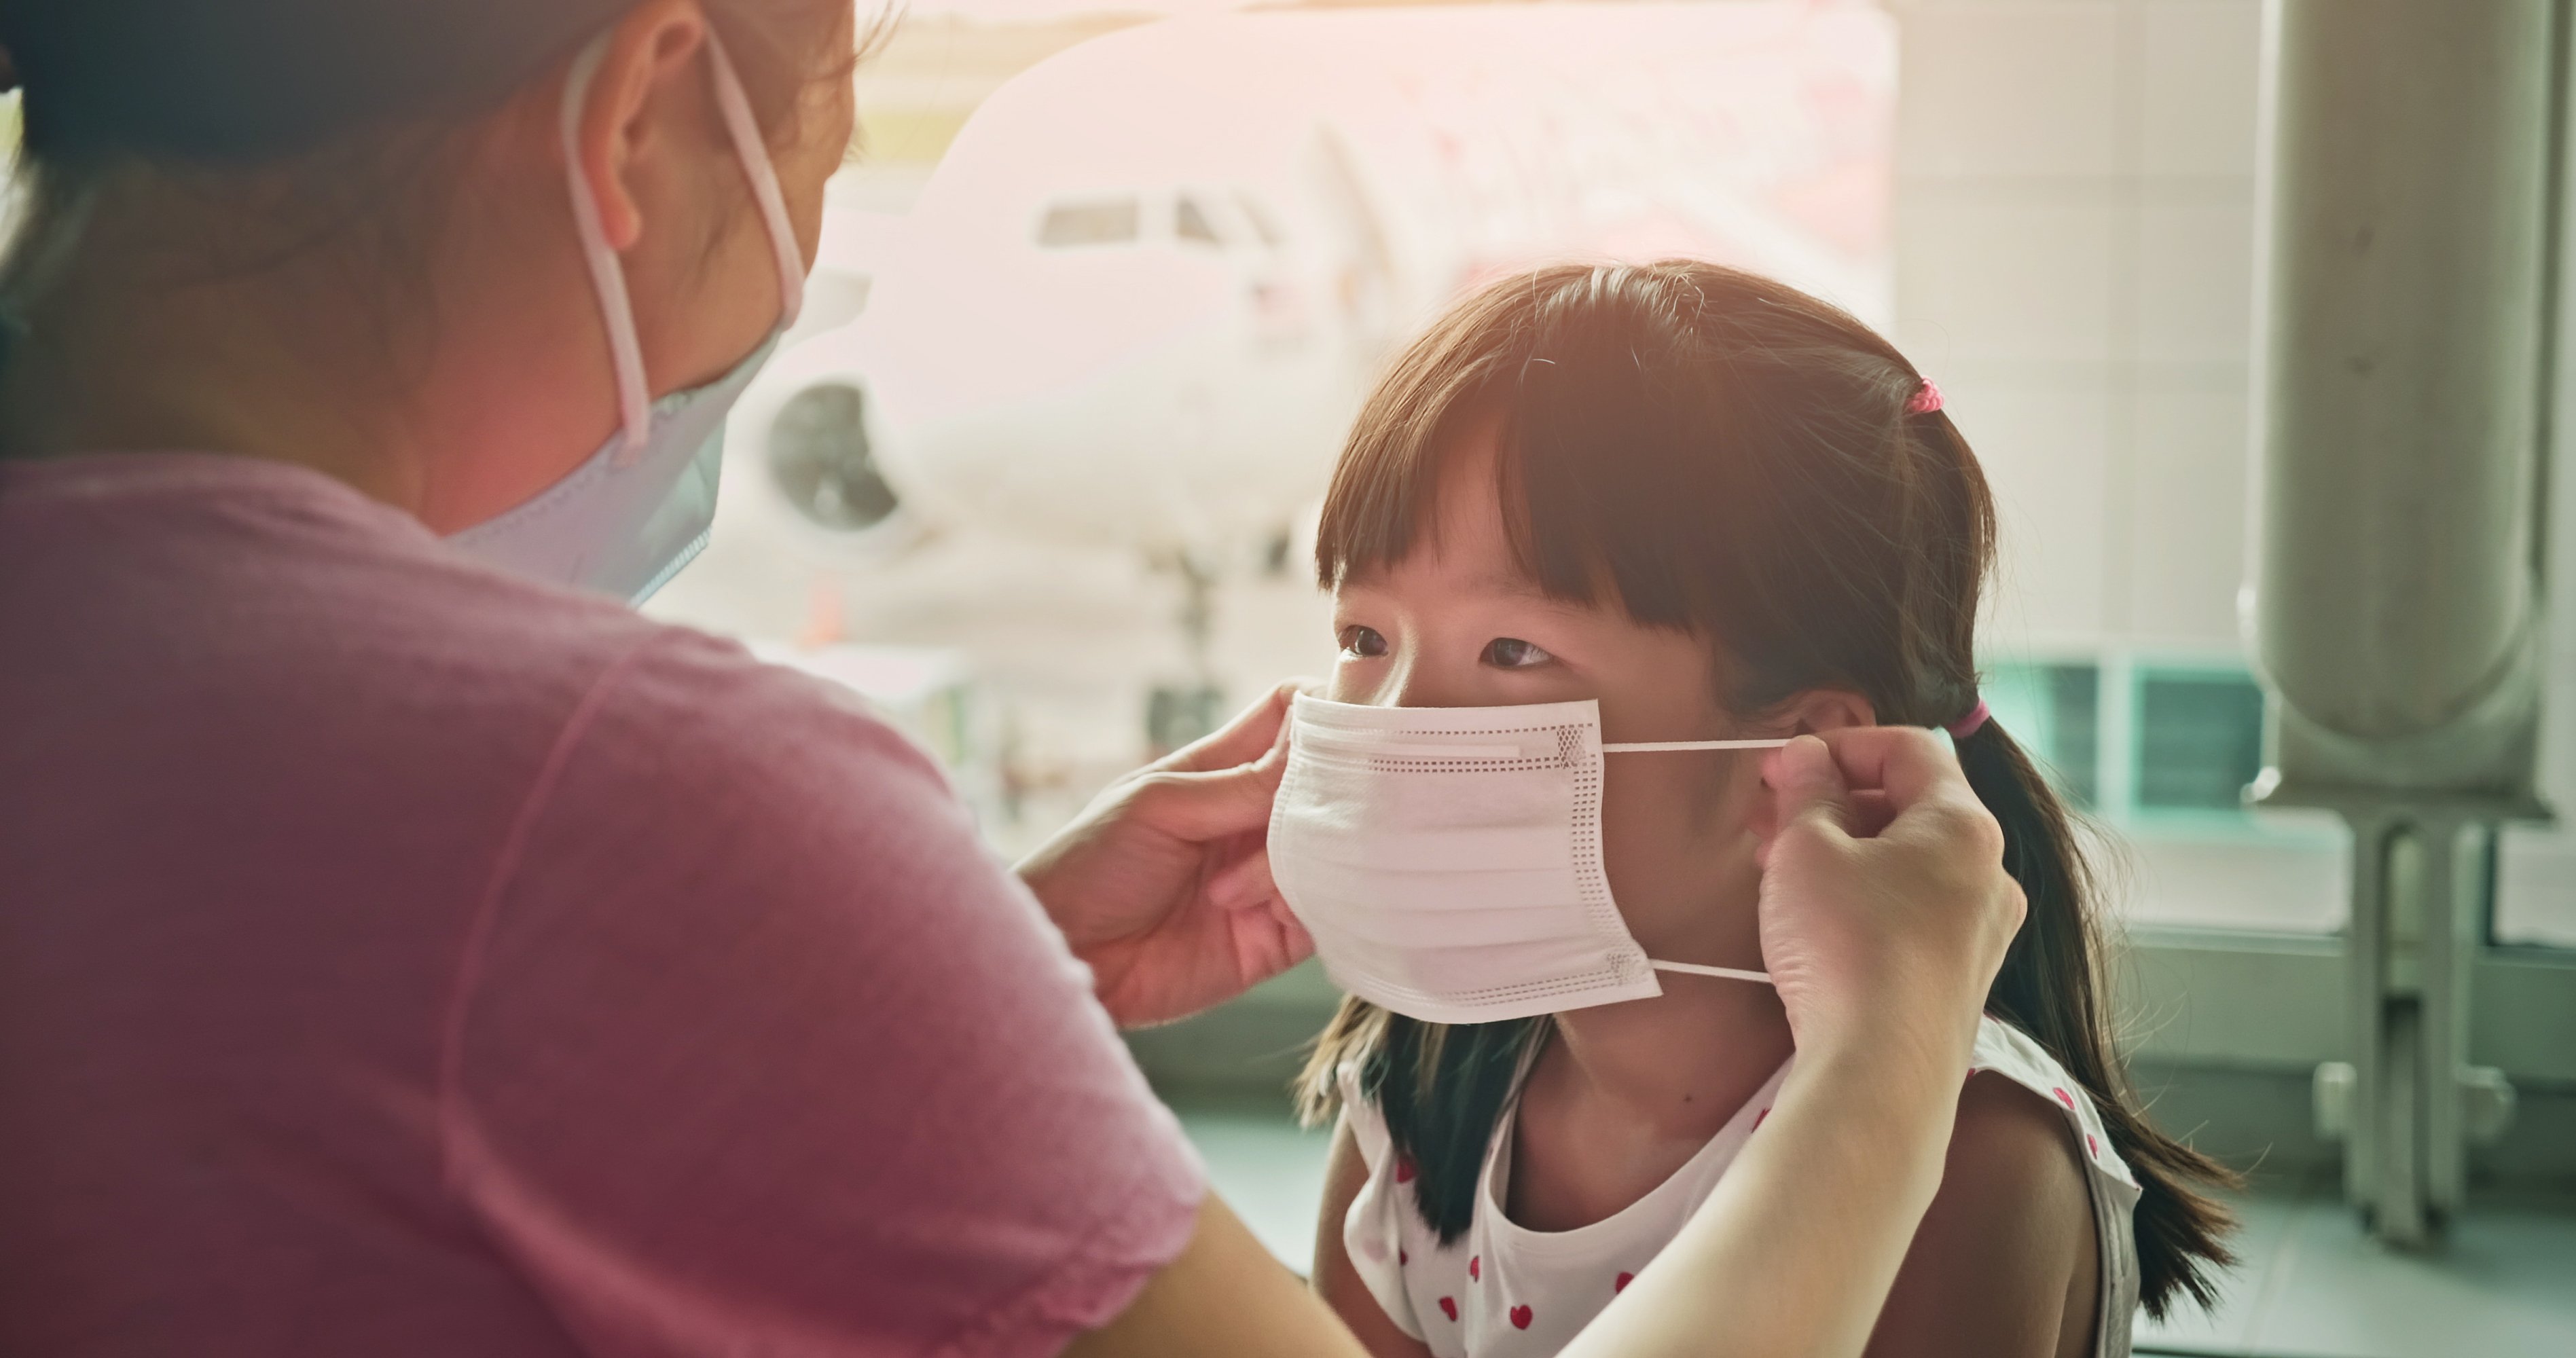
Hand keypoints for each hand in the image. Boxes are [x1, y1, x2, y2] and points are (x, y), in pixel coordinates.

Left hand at [1018, 682, 1314, 1027]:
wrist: (1066, 956)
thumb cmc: (1090, 865)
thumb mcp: (1158, 806)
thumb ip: (1240, 784)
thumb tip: (1320, 754)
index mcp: (1224, 769)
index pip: (1292, 717)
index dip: (1324, 711)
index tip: (1346, 725)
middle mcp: (1256, 818)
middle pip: (1328, 784)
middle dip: (1328, 795)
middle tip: (1291, 820)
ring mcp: (1269, 876)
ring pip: (1336, 849)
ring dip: (1303, 863)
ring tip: (1229, 893)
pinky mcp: (1276, 936)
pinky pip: (1328, 913)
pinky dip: (1317, 908)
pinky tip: (1270, 916)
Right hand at [1754, 728, 2023, 1080]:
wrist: (1880, 1071)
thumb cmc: (1846, 946)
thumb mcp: (1806, 851)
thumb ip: (1807, 791)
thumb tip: (1806, 757)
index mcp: (1963, 825)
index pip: (1908, 748)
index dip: (1839, 744)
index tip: (1783, 766)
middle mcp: (1989, 872)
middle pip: (1911, 805)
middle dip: (1834, 801)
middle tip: (1769, 816)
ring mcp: (1983, 930)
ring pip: (1910, 863)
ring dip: (1845, 850)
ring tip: (1780, 868)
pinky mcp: (1962, 979)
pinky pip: (1915, 912)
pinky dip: (1867, 897)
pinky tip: (1817, 919)